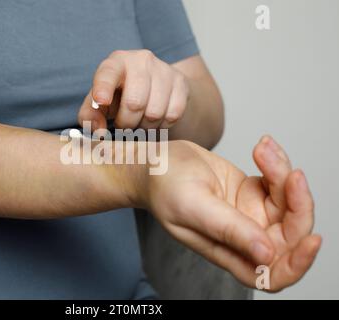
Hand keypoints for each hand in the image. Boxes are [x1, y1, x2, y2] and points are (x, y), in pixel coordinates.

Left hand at [78, 50, 189, 129]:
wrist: (153, 85)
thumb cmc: (118, 95)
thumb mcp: (98, 103)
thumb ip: (90, 116)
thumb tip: (98, 131)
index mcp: (116, 62)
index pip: (108, 74)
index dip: (103, 88)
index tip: (101, 101)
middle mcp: (141, 60)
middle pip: (134, 103)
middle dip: (127, 122)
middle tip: (124, 124)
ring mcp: (163, 69)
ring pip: (155, 113)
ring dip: (145, 126)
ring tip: (140, 121)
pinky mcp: (181, 82)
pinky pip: (173, 114)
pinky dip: (163, 125)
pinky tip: (155, 119)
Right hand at [146, 136, 320, 291]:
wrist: (155, 161)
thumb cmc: (162, 185)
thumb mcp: (193, 205)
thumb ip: (228, 229)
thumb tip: (266, 255)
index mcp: (227, 250)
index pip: (271, 274)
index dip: (297, 264)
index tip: (312, 239)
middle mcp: (242, 235)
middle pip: (290, 233)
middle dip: (296, 202)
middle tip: (287, 174)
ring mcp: (248, 213)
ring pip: (288, 202)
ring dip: (282, 172)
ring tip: (262, 150)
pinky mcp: (250, 191)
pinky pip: (278, 181)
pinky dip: (276, 162)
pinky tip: (262, 148)